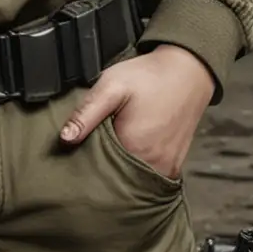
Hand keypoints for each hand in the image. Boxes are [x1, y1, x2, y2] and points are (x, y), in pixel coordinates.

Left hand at [58, 45, 215, 179]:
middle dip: (102, 170)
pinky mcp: (174, 165)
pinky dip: (136, 169)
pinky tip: (128, 153)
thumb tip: (64, 139)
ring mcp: (166, 168)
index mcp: (134, 149)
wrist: (188, 70)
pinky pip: (149, 177)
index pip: (99, 171)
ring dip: (120, 171)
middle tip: (91, 151)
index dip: (85, 164)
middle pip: (117, 180)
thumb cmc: (149, 76)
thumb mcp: (111, 86)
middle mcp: (153, 166)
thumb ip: (87, 113)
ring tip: (109, 152)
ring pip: (134, 181)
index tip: (75, 156)